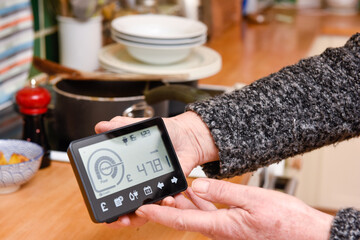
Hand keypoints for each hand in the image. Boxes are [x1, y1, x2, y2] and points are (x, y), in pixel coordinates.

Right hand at [94, 111, 218, 226]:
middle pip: (132, 210)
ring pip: (150, 211)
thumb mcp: (140, 128)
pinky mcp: (172, 187)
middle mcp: (143, 185)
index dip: (112, 208)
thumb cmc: (165, 133)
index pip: (117, 196)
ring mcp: (157, 188)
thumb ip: (121, 127)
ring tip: (148, 204)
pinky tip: (168, 199)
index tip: (108, 214)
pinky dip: (168, 201)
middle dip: (127, 218)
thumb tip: (101, 127)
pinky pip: (169, 200)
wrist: (188, 135)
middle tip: (123, 218)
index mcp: (129, 173)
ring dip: (148, 213)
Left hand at [135, 178, 333, 239]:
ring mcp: (226, 228)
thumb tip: (198, 185)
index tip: (142, 208)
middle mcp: (219, 230)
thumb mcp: (253, 201)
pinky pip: (209, 213)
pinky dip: (199, 201)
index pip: (181, 218)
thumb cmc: (284, 222)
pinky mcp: (233, 224)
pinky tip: (195, 192)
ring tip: (169, 189)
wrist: (305, 234)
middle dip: (166, 206)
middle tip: (151, 194)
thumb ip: (223, 192)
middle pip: (185, 216)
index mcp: (221, 226)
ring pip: (196, 214)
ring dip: (181, 202)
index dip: (159, 213)